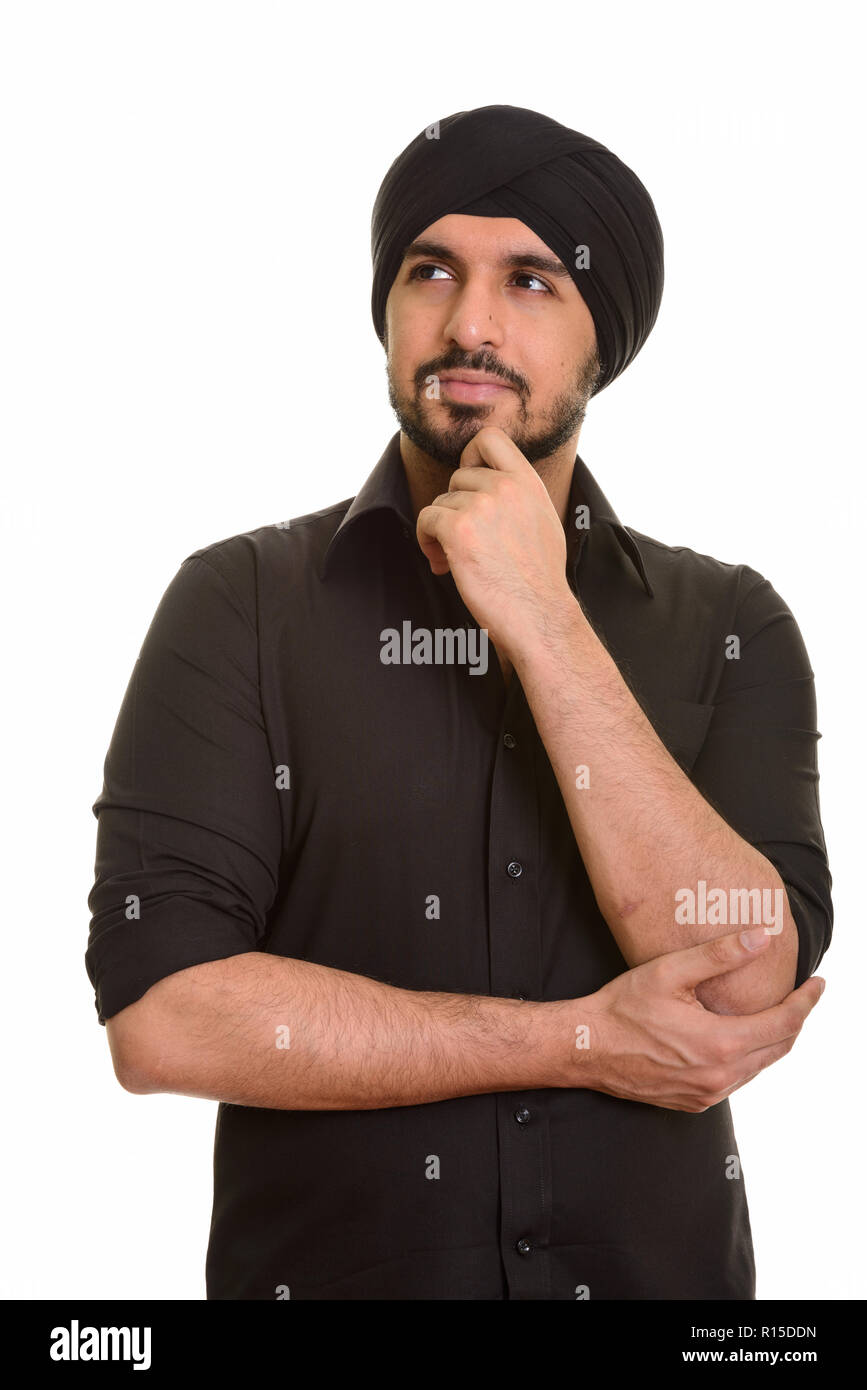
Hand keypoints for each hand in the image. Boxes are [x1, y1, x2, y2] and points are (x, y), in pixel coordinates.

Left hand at [415, 426, 574, 660]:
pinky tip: (442, 563)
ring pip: (440, 502)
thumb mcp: (543, 520)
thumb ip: (519, 496)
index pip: (490, 438)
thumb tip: (491, 484)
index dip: (470, 455)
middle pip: (458, 476)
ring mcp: (481, 506)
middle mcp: (505, 487)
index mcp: (528, 482)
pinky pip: (425, 519)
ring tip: (454, 558)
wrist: (539, 614)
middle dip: (455, 506)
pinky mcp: (459, 529)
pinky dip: (427, 541)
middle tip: (463, 539)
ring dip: (440, 529)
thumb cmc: (540, 579)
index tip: (469, 484)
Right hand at [556, 928, 824, 1111]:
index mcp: (720, 1044)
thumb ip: (720, 954)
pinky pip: (736, 1080)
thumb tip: (762, 937)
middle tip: (803, 995)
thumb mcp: (670, 972)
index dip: (807, 1002)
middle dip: (796, 1019)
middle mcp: (720, 1076)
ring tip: (774, 1012)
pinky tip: (737, 1037)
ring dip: (771, 1039)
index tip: (818, 983)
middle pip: (779, 1048)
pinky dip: (747, 1057)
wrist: (586, 1048)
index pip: (785, 1024)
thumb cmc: (622, 1008)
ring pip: (759, 1066)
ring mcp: (707, 1093)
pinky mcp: (695, 1102)